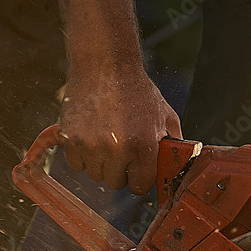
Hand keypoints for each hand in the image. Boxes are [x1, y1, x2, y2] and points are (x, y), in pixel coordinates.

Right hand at [58, 66, 181, 194]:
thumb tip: (179, 166)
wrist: (105, 63)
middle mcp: (117, 149)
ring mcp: (92, 145)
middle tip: (120, 149)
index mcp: (143, 147)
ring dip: (100, 163)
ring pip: (95, 175)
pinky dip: (81, 155)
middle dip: (119, 170)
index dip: (139, 178)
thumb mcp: (165, 115)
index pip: (140, 187)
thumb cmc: (136, 89)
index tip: (136, 169)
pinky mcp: (71, 139)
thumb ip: (173, 144)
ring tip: (105, 139)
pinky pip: (76, 164)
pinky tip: (90, 136)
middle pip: (116, 183)